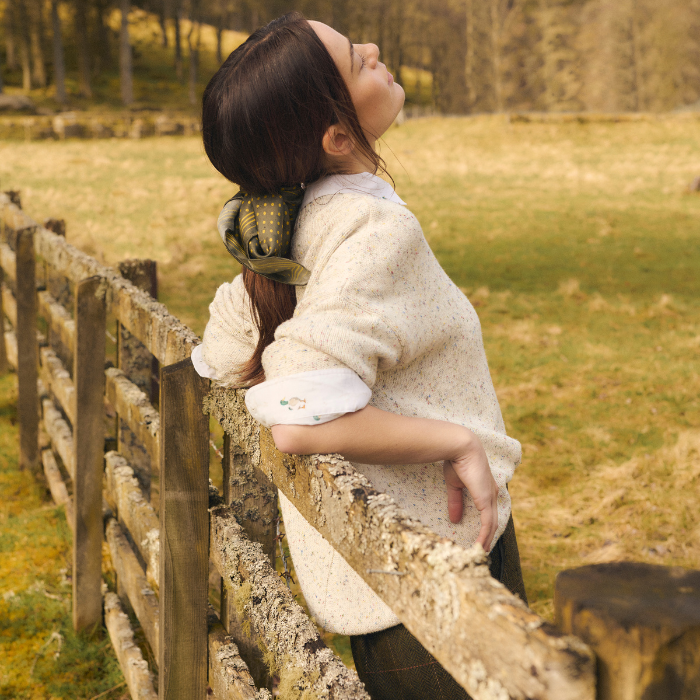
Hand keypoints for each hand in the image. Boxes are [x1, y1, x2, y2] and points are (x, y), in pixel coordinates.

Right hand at [443, 434, 498, 551]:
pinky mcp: (486, 500)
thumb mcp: (455, 485)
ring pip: (492, 525)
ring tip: (480, 553)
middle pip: (493, 521)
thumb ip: (456, 502)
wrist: (461, 448)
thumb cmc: (456, 461)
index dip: (486, 525)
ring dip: (487, 540)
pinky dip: (484, 536)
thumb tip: (454, 519)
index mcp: (485, 488)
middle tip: (482, 550)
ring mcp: (490, 497)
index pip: (489, 511)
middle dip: (489, 537)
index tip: (481, 537)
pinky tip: (480, 546)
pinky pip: (488, 523)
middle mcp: (491, 494)